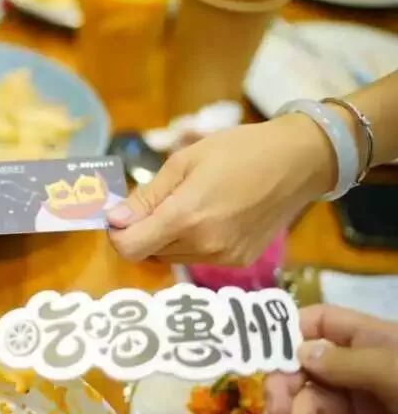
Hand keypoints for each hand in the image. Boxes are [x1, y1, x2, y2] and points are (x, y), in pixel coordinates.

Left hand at [106, 114, 335, 265]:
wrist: (299, 162)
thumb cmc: (239, 151)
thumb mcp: (184, 161)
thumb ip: (147, 195)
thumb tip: (114, 219)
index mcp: (186, 217)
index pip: (130, 248)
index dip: (118, 233)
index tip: (123, 214)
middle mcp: (204, 246)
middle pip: (148, 253)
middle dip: (142, 231)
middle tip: (159, 201)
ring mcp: (224, 259)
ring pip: (170, 257)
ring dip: (166, 237)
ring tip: (188, 205)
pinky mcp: (239, 262)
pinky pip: (196, 257)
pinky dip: (190, 241)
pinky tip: (210, 216)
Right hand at [265, 305, 397, 413]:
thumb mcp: (396, 374)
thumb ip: (348, 362)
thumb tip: (301, 353)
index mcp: (372, 340)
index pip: (319, 321)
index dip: (288, 333)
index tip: (261, 359)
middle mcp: (364, 368)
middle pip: (306, 367)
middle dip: (286, 389)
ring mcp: (369, 404)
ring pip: (316, 407)